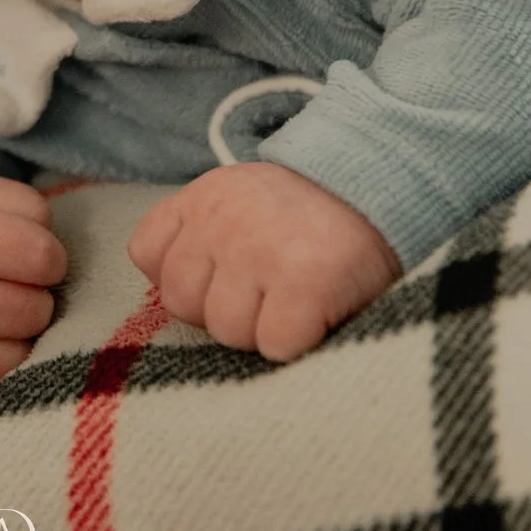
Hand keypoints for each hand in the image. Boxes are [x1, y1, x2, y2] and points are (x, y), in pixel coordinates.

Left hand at [127, 162, 401, 361]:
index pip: (147, 254)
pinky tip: (317, 312)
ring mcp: (261, 251)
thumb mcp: (241, 201)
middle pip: (183, 303)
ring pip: (227, 332)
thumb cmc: (307, 215)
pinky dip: (298, 342)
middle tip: (268, 289)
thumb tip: (174, 298)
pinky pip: (275, 345)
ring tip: (295, 298)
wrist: (384, 185)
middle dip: (223, 309)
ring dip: (262, 330)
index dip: (186, 276)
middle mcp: (222, 219)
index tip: (225, 272)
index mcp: (202, 196)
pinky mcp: (304, 285)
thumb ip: (199, 237)